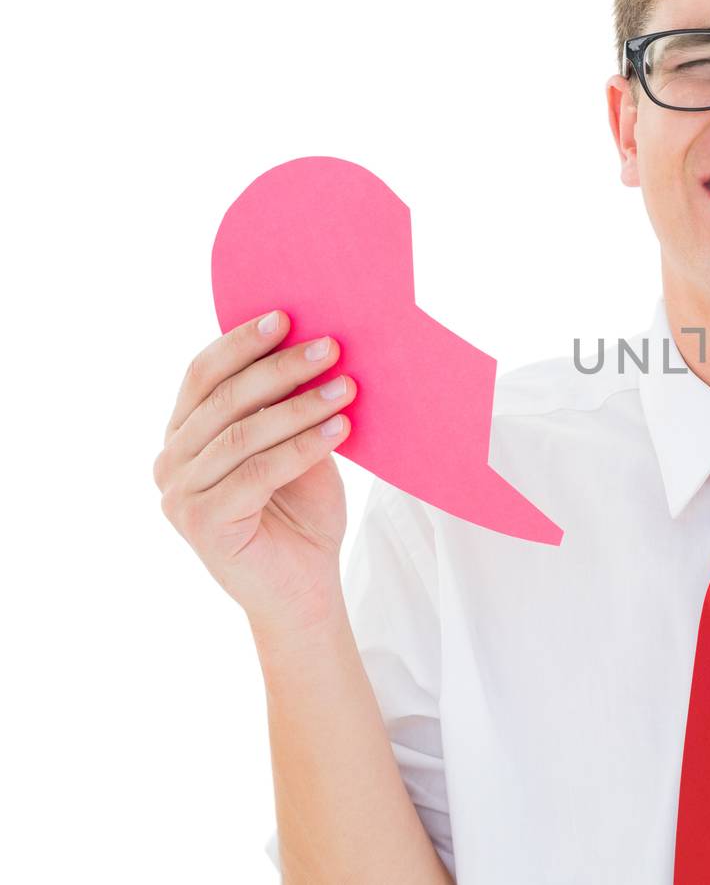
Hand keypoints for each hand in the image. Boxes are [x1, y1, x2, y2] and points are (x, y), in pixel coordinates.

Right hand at [152, 309, 358, 635]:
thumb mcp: (296, 445)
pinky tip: (341, 428)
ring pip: (242, 435)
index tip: (285, 316)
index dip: (240, 342)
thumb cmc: (301, 512)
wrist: (304, 586)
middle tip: (330, 346)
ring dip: (299, 405)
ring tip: (347, 386)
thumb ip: (288, 405)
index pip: (202, 375)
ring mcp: (179, 495)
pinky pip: (258, 472)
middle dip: (280, 368)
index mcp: (184, 434)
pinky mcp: (202, 524)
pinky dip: (303, 446)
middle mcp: (170, 461)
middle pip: (224, 400)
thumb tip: (316, 345)